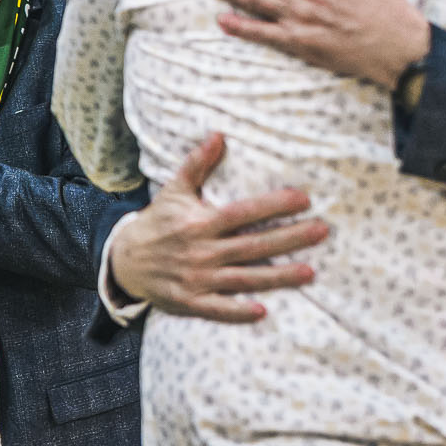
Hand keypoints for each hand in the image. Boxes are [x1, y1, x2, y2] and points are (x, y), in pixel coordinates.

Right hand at [108, 133, 327, 323]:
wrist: (124, 261)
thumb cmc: (157, 223)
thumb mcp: (174, 191)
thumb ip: (197, 165)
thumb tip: (219, 135)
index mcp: (200, 223)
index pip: (243, 213)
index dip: (273, 205)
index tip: (303, 199)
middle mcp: (202, 251)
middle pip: (253, 245)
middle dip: (289, 238)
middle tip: (321, 231)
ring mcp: (197, 279)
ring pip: (244, 278)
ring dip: (277, 277)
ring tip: (309, 272)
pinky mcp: (190, 302)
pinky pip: (217, 309)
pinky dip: (237, 311)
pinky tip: (262, 311)